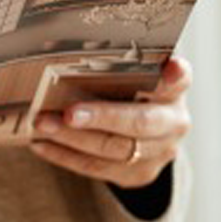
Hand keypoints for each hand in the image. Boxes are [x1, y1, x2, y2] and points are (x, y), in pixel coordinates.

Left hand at [30, 56, 192, 188]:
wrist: (146, 133)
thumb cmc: (129, 91)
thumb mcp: (131, 75)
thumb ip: (117, 65)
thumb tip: (64, 47)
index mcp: (174, 90)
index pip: (179, 79)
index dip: (175, 75)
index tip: (171, 67)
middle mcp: (173, 123)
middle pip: (139, 122)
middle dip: (101, 117)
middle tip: (68, 113)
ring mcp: (159, 153)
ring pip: (115, 149)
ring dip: (73, 138)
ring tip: (42, 124)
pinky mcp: (139, 174)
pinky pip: (98, 168)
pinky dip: (65, 156)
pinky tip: (40, 143)